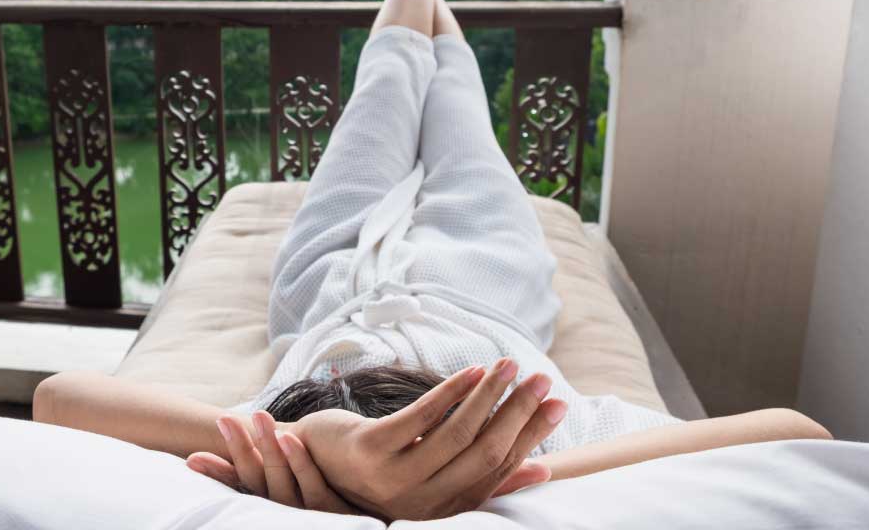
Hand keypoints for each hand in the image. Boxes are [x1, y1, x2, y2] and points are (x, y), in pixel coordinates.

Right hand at [186, 411, 354, 512]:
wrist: (381, 518)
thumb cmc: (343, 490)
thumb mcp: (309, 476)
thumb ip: (285, 459)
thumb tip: (268, 433)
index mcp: (279, 500)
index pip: (244, 484)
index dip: (218, 473)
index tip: (192, 459)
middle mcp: (289, 510)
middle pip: (258, 480)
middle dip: (240, 448)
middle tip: (225, 418)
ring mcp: (311, 514)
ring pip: (282, 482)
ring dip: (268, 448)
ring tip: (259, 417)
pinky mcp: (336, 515)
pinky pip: (315, 488)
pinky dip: (301, 463)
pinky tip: (291, 439)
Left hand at [292, 360, 565, 519]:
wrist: (310, 460)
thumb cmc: (380, 462)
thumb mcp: (433, 471)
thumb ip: (484, 474)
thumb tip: (541, 469)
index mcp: (445, 505)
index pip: (500, 467)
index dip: (532, 434)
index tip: (559, 401)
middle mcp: (423, 500)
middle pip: (485, 450)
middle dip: (518, 411)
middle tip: (542, 377)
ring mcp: (395, 478)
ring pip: (456, 433)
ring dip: (488, 394)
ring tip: (510, 364)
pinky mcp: (371, 452)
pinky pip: (419, 418)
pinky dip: (449, 392)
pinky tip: (471, 370)